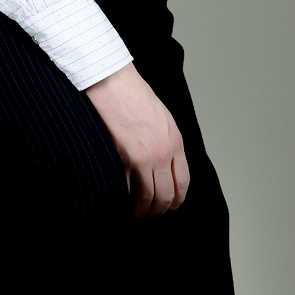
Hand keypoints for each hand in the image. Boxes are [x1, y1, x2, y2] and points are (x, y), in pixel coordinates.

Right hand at [84, 62, 189, 216]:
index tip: (169, 205)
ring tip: (134, 211)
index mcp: (175, 142)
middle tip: (149, 213)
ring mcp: (143, 157)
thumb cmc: (132, 94)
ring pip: (148, 197)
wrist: (111, 81)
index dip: (176, 199)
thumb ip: (167, 140)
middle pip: (167, 195)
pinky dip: (124, 198)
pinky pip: (127, 188)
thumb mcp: (162, 117)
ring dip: (141, 209)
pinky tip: (120, 199)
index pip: (183, 182)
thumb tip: (164, 163)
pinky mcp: (123, 158)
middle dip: (159, 209)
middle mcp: (163, 153)